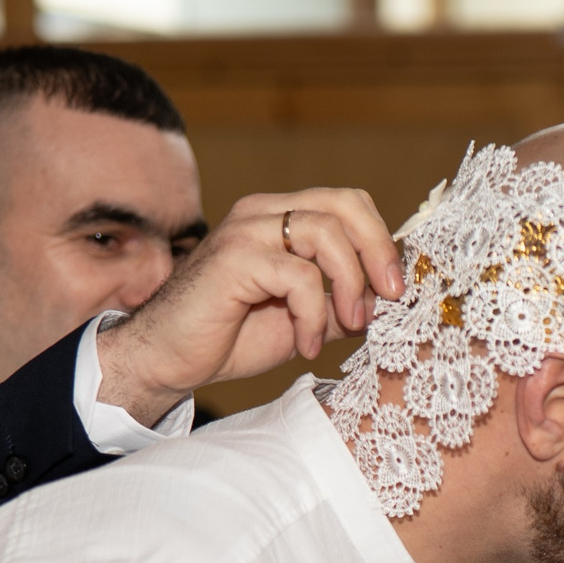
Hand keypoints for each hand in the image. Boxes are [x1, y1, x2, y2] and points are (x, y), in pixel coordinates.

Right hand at [97, 188, 404, 422]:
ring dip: (350, 284)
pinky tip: (306, 344)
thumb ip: (339, 305)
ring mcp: (247, 231)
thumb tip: (385, 303)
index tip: (395, 288)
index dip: (380, 240)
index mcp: (280, 219)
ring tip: (348, 325)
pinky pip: (298, 275)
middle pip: (344, 203)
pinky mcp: (234, 259)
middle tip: (389, 296)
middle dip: (377, 250)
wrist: (169, 359)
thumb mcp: (302, 320)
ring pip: (326, 232)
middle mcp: (263, 214)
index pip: (347, 204)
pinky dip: (313, 314)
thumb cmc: (228, 337)